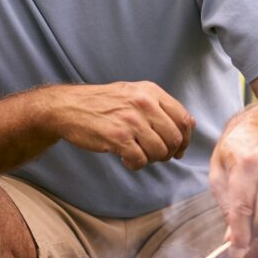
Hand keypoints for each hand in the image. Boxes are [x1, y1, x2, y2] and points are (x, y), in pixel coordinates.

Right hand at [54, 83, 194, 170]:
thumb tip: (189, 124)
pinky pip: (140, 160)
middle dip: (168, 153)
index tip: (178, 149)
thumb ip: (159, 106)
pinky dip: (135, 165)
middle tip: (155, 155)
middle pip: (174, 138)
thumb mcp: (133, 93)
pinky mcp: (118, 137)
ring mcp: (131, 121)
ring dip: (151, 159)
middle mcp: (144, 103)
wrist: (67, 108)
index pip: (184, 119)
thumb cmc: (100, 103)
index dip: (186, 139)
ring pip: (160, 151)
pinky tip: (125, 159)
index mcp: (150, 92)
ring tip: (138, 155)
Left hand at [209, 124, 257, 257]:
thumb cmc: (233, 153)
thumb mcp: (217, 171)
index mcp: (245, 165)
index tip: (235, 253)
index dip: (239, 235)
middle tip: (240, 243)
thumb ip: (224, 203)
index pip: (243, 207)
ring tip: (249, 230)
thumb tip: (231, 238)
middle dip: (253, 237)